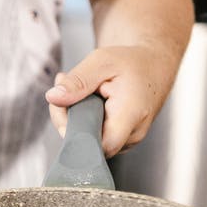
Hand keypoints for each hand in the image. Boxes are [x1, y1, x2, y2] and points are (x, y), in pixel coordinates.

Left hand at [45, 45, 176, 156]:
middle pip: (89, 144)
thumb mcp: (102, 61)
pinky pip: (94, 137)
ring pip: (89, 141)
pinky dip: (83, 120)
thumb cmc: (132, 63)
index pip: (100, 146)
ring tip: (80, 90)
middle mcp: (132, 134)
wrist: (154, 67)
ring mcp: (127, 140)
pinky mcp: (120, 140)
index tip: (64, 108)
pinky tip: (86, 100)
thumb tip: (53, 97)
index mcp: (131, 114)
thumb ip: (78, 80)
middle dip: (68, 118)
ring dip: (74, 118)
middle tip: (66, 88)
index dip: (75, 135)